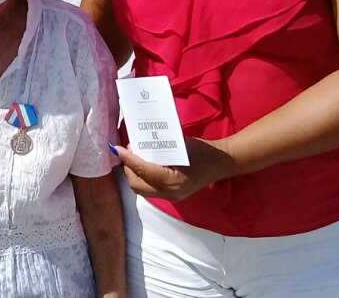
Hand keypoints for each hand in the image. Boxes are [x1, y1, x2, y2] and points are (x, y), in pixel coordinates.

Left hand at [114, 138, 234, 202]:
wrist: (221, 163)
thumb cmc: (203, 151)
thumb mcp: (180, 144)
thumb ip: (158, 147)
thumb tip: (136, 143)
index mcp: (173, 181)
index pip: (143, 171)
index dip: (128, 159)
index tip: (118, 148)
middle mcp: (170, 193)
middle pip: (137, 185)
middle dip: (127, 168)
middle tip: (126, 151)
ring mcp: (171, 196)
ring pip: (141, 189)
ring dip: (133, 173)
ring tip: (131, 157)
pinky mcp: (171, 194)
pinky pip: (149, 188)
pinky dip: (141, 177)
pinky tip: (141, 164)